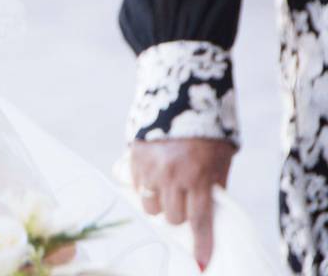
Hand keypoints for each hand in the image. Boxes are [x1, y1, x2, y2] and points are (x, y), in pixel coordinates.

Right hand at [130, 139, 235, 270]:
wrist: (181, 96)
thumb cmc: (207, 131)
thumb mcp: (220, 160)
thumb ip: (214, 186)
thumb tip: (210, 212)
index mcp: (197, 176)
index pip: (199, 220)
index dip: (201, 244)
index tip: (200, 264)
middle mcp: (171, 175)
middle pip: (172, 218)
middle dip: (179, 214)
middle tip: (183, 200)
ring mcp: (150, 168)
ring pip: (150, 206)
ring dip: (159, 202)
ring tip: (166, 189)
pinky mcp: (133, 158)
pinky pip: (137, 186)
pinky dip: (145, 186)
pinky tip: (153, 174)